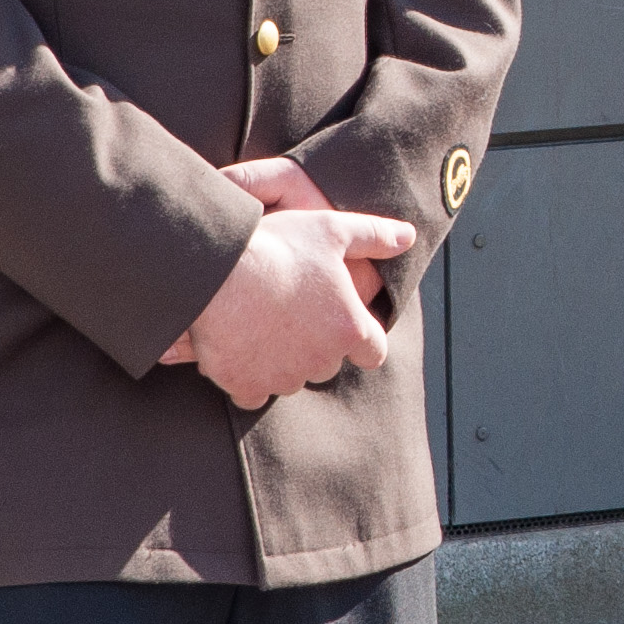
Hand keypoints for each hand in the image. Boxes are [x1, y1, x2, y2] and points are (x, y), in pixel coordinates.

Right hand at [159, 161, 383, 371]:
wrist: (216, 270)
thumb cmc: (278, 248)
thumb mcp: (333, 230)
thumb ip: (375, 236)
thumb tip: (407, 237)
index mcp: (349, 329)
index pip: (373, 352)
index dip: (361, 338)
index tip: (345, 325)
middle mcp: (320, 361)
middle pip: (328, 364)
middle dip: (317, 346)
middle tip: (294, 315)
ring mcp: (282, 377)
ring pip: (291, 378)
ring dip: (283, 361)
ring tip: (263, 326)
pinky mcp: (245, 385)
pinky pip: (254, 393)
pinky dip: (248, 379)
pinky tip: (240, 351)